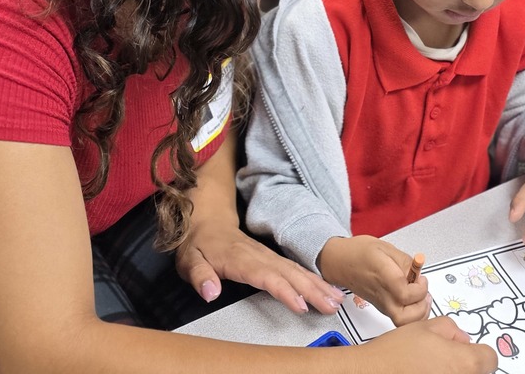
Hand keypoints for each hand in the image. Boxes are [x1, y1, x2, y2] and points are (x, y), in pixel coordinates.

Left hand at [174, 220, 343, 314]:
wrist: (207, 220)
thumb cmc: (199, 244)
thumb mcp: (188, 260)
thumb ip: (199, 275)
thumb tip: (210, 292)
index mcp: (240, 258)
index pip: (266, 276)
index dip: (284, 290)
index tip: (300, 304)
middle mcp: (258, 255)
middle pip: (289, 273)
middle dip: (312, 290)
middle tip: (331, 305)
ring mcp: (268, 255)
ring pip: (296, 270)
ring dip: (317, 285)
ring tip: (336, 299)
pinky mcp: (272, 257)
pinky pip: (295, 268)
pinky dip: (313, 278)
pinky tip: (327, 288)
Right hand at [317, 235, 430, 325]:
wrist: (339, 261)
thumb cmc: (358, 252)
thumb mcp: (385, 247)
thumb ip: (405, 260)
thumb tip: (418, 271)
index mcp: (383, 276)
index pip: (405, 294)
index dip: (420, 288)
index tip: (421, 278)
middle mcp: (381, 294)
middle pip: (404, 318)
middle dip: (421, 308)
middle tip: (424, 293)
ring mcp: (381, 304)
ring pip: (402, 323)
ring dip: (418, 314)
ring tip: (422, 299)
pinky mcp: (381, 307)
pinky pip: (400, 319)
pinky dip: (412, 315)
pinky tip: (414, 301)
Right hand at [356, 316, 497, 373]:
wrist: (372, 372)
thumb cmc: (396, 352)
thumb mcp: (424, 326)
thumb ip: (450, 328)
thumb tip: (460, 339)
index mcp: (465, 362)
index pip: (490, 358)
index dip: (477, 351)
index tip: (465, 350)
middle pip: (478, 371)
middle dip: (465, 362)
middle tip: (442, 358)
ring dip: (452, 372)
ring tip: (429, 368)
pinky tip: (422, 373)